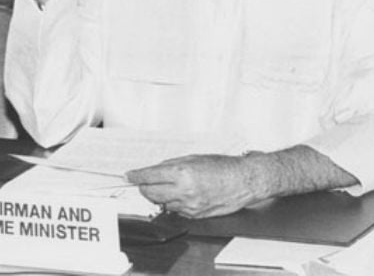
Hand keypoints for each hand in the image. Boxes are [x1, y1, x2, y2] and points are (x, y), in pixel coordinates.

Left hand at [126, 154, 264, 218]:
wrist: (244, 181)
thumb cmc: (223, 166)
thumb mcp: (193, 158)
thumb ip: (171, 165)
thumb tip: (153, 170)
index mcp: (182, 173)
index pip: (149, 176)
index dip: (136, 176)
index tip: (129, 175)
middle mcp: (184, 191)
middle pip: (150, 193)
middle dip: (143, 187)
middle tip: (142, 182)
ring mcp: (190, 206)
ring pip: (162, 203)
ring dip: (158, 195)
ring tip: (166, 186)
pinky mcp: (196, 215)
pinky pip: (175, 210)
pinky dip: (172, 202)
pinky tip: (179, 194)